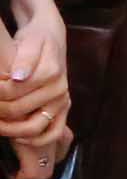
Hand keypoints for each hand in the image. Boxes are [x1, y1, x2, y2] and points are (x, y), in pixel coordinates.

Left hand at [0, 5, 68, 158]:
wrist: (51, 37)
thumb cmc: (36, 39)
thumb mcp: (30, 41)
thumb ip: (25, 58)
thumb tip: (18, 77)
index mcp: (50, 72)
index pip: (11, 92)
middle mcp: (59, 89)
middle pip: (17, 110)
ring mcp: (62, 101)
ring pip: (34, 127)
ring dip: (9, 130)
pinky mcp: (63, 109)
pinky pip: (52, 133)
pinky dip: (35, 140)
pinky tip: (17, 138)